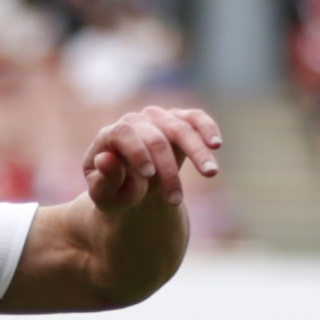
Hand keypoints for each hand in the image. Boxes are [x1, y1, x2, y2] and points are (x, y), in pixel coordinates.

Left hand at [81, 105, 222, 211]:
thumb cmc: (115, 192)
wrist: (133, 187)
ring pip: (179, 128)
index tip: (147, 175)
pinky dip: (207, 128)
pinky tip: (216, 145)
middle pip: (155, 137)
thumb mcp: (104, 195)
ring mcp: (158, 119)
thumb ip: (104, 180)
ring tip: (210, 173)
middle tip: (174, 200)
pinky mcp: (179, 121)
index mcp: (110, 135)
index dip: (136, 151)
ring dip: (196, 152)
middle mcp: (135, 121)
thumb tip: (106, 159)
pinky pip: (195, 118)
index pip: (123, 133)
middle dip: (167, 170)